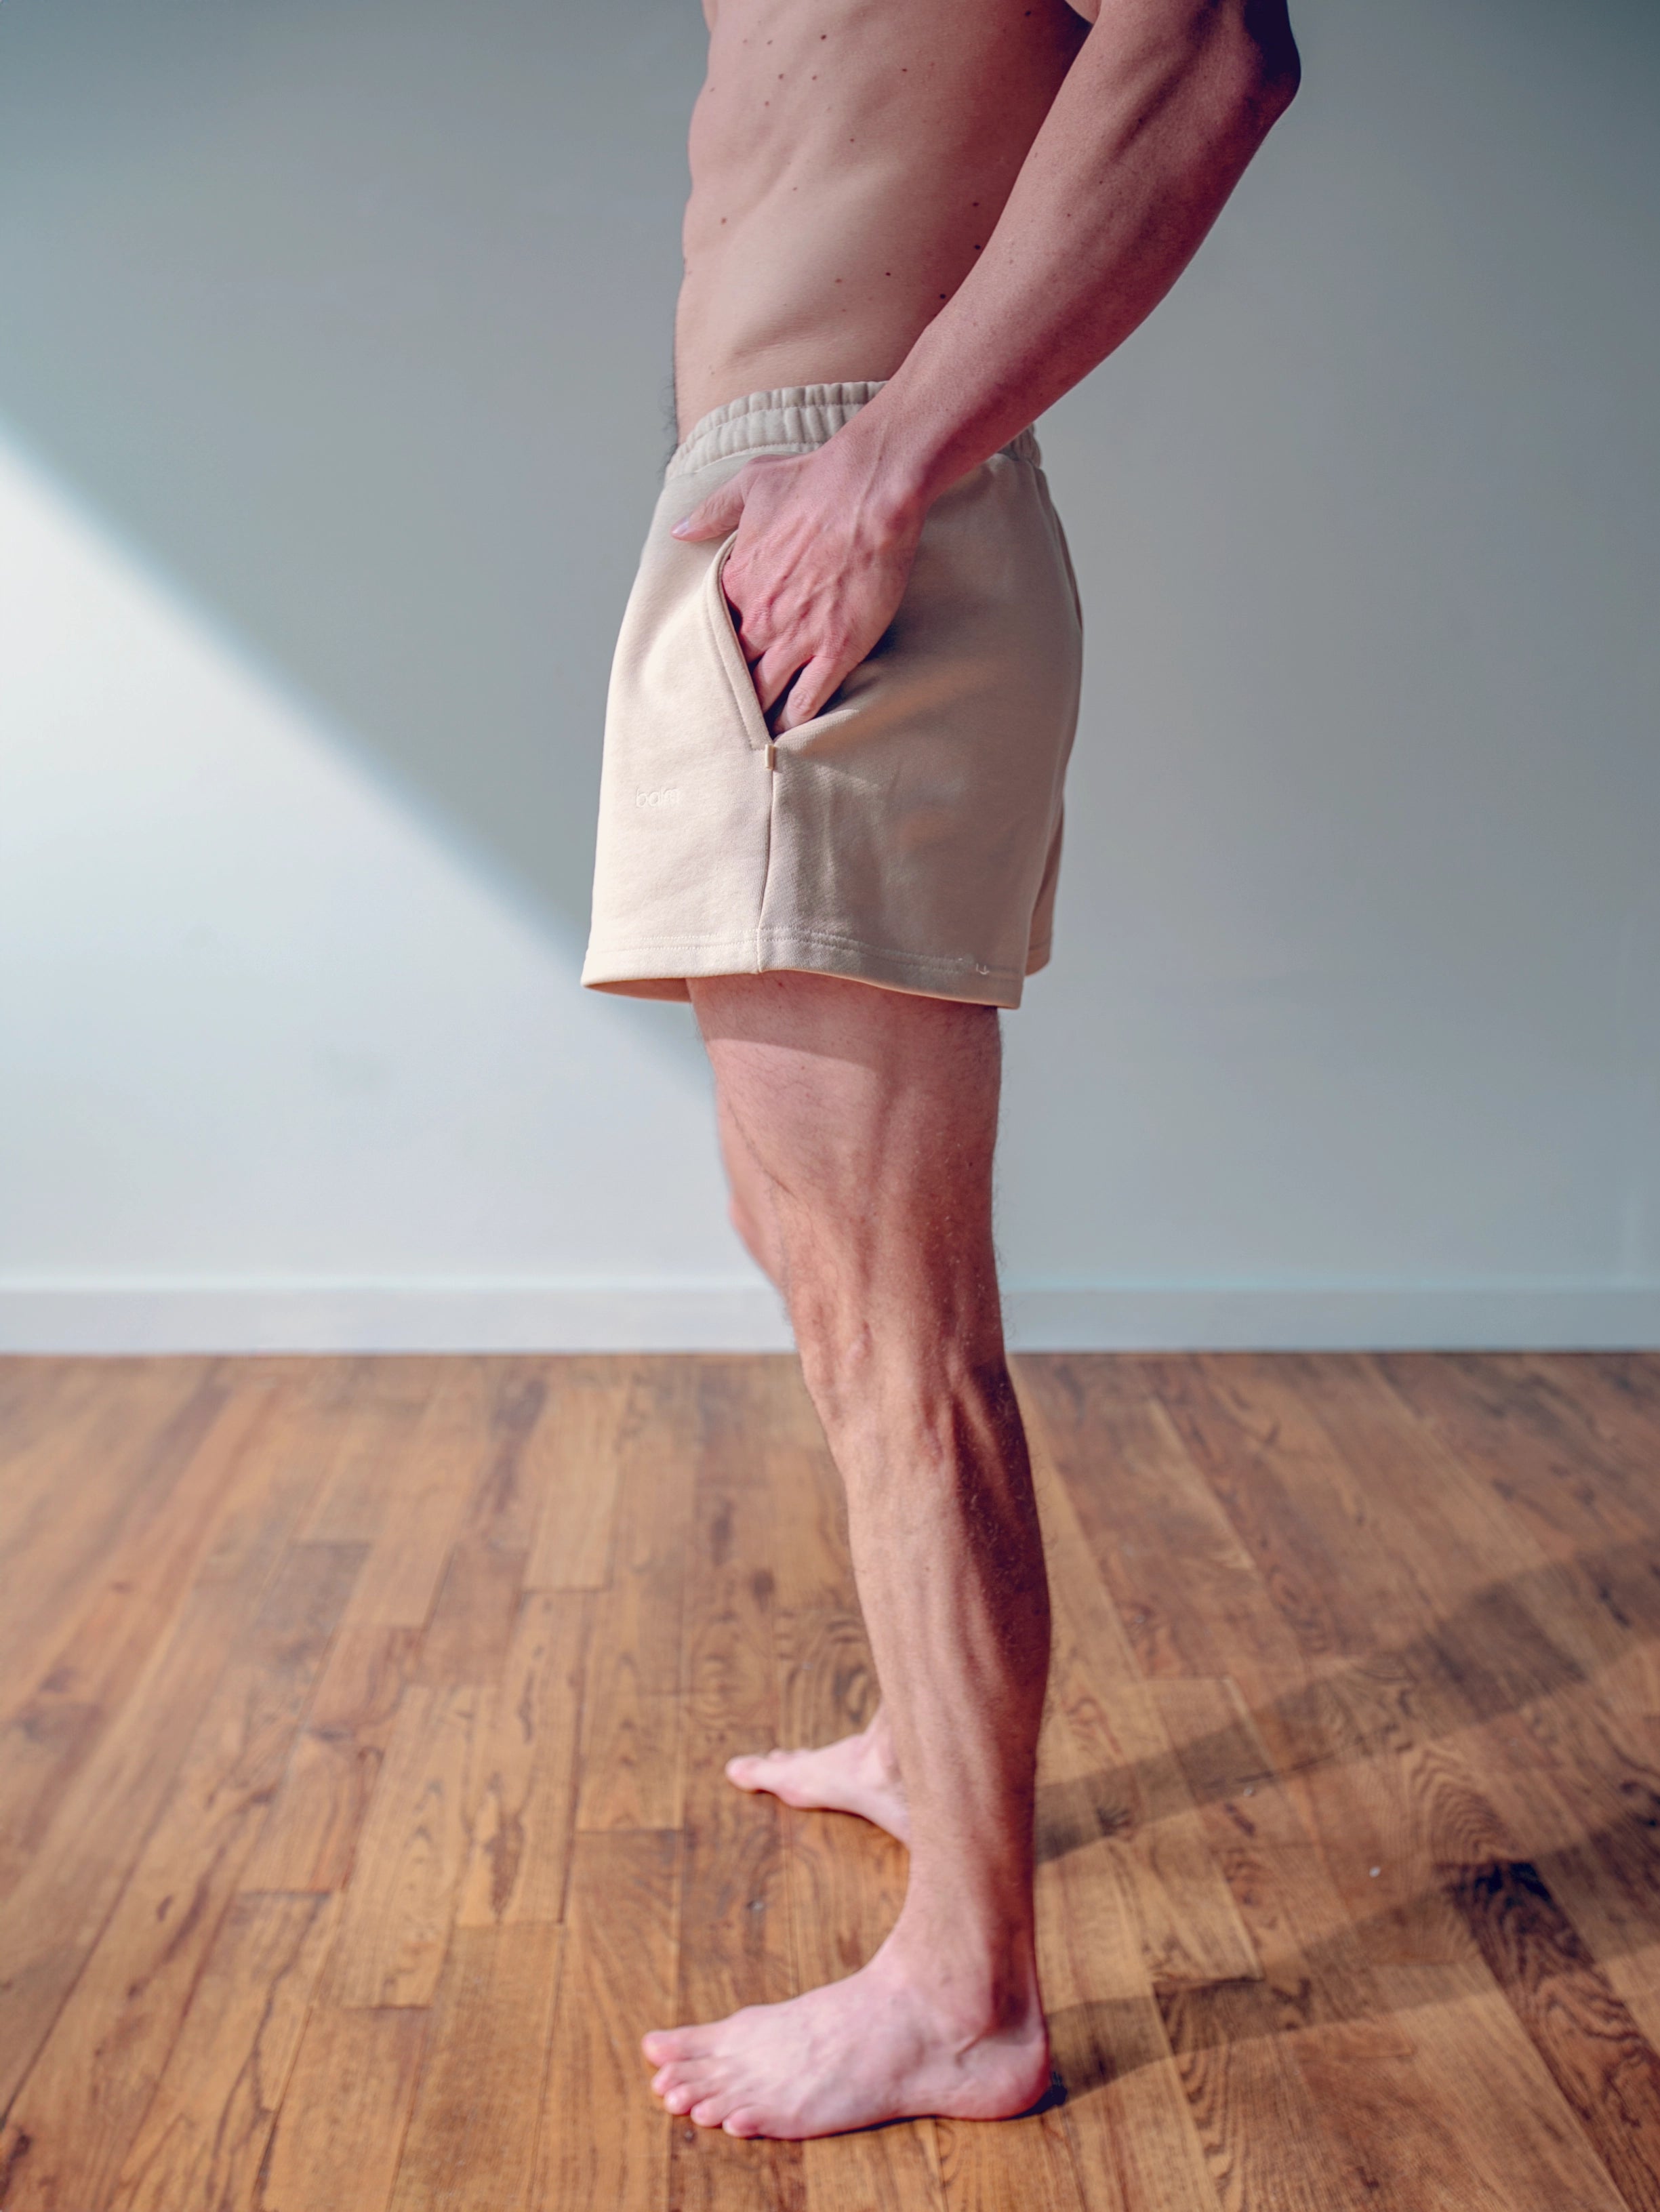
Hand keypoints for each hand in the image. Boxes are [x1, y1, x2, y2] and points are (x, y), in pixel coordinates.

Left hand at [672, 438, 924, 731]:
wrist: (871, 488)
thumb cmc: (814, 481)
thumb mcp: (751, 484)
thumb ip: (711, 511)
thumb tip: (679, 530)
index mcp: (737, 582)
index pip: (714, 632)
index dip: (715, 653)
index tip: (713, 670)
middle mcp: (760, 617)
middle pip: (734, 671)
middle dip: (729, 695)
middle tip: (725, 719)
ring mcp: (797, 637)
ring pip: (765, 693)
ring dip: (758, 717)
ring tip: (752, 740)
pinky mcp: (836, 649)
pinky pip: (807, 700)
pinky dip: (796, 721)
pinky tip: (792, 738)